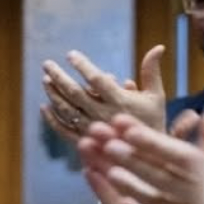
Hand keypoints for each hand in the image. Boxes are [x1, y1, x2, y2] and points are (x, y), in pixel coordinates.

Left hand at [41, 45, 166, 141]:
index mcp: (120, 101)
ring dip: (53, 94)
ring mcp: (91, 129)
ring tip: (45, 79)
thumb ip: (151, 71)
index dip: (82, 65)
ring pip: (66, 110)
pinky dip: (51, 119)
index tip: (71, 54)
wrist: (148, 157)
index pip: (96, 79)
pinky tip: (44, 106)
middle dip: (58, 76)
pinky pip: (63, 130)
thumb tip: (159, 46)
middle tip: (47, 63)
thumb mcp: (156, 96)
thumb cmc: (152, 122)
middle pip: (74, 92)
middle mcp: (103, 115)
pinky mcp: (84, 142)